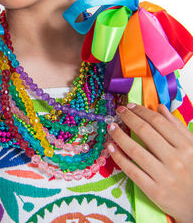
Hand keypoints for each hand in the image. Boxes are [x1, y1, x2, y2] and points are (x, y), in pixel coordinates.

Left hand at [106, 103, 192, 222]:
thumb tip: (160, 108)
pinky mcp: (154, 190)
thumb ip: (178, 127)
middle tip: (118, 111)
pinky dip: (118, 157)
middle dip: (129, 118)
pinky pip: (131, 170)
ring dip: (119, 135)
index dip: (142, 112)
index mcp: (187, 147)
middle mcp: (176, 160)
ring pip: (135, 150)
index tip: (130, 106)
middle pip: (145, 132)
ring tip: (111, 127)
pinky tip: (111, 147)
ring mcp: (164, 176)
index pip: (159, 122)